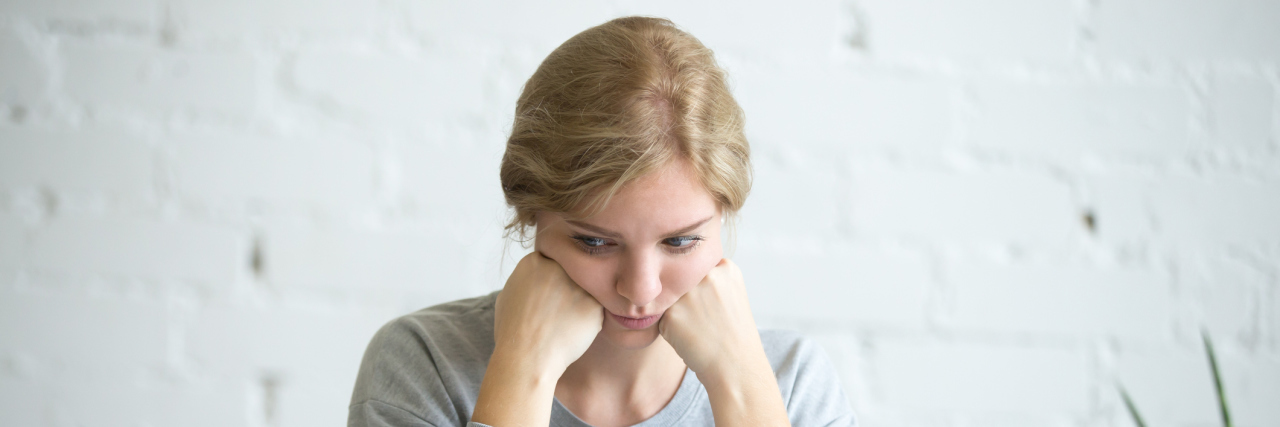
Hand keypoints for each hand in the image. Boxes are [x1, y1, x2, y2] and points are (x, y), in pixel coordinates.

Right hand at [493, 251, 603, 376]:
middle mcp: (557, 267)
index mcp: (533, 261)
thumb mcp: (508, 295)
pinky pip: (594, 309)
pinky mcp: (594, 304)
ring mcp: (577, 284)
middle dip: (567, 289)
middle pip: (570, 273)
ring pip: (584, 291)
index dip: (550, 283)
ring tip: (563, 325)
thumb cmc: (513, 333)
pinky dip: (587, 321)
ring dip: (579, 305)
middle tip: (558, 312)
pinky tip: (572, 332)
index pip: (551, 262)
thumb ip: (525, 279)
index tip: (547, 298)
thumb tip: (536, 276)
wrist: (527, 359)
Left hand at [658, 258, 764, 377]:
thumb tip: (677, 277)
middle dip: (688, 300)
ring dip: (678, 314)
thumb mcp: (732, 296)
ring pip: (671, 299)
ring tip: (698, 330)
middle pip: (683, 283)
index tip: (713, 307)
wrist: (736, 367)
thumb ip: (709, 281)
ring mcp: (689, 293)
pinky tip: (690, 339)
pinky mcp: (672, 313)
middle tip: (705, 321)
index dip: (703, 291)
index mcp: (726, 268)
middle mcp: (707, 275)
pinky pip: (662, 317)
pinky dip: (671, 330)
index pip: (698, 270)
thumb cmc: (733, 336)